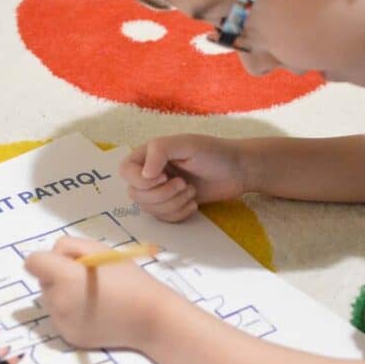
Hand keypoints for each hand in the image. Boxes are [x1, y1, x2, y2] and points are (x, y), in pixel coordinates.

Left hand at [24, 237, 177, 349]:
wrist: (150, 318)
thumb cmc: (130, 279)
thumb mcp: (102, 250)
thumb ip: (71, 246)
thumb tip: (53, 255)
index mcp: (65, 277)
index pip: (33, 262)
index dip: (47, 259)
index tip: (66, 263)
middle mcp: (58, 301)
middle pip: (42, 282)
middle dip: (58, 277)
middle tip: (87, 279)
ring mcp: (62, 322)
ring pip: (51, 299)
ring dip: (64, 294)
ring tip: (94, 296)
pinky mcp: (69, 336)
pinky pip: (61, 317)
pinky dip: (72, 313)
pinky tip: (96, 312)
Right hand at [119, 134, 249, 221]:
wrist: (238, 171)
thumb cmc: (213, 153)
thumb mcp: (186, 144)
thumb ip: (160, 152)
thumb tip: (143, 174)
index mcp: (149, 154)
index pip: (126, 171)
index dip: (142, 180)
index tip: (165, 176)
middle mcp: (150, 173)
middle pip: (135, 195)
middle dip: (162, 195)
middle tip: (184, 184)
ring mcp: (161, 191)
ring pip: (149, 209)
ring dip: (173, 204)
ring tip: (191, 191)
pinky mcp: (173, 206)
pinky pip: (163, 219)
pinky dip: (179, 214)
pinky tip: (194, 204)